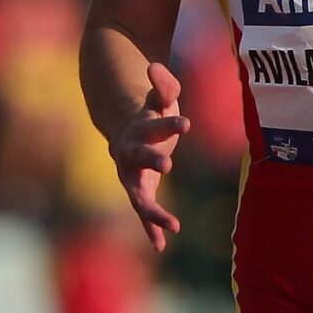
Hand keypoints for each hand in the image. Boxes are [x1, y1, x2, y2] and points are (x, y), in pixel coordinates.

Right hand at [111, 60, 189, 252]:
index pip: (154, 125)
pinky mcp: (139, 190)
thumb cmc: (150, 113)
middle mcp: (130, 154)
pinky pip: (144, 212)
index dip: (169, 123)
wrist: (125, 132)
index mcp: (138, 129)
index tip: (186, 122)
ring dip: (153, 210)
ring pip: (138, 195)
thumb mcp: (160, 98)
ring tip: (174, 225)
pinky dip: (151, 228)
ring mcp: (131, 175)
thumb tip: (154, 66)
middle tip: (169, 164)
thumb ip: (163, 84)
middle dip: (152, 159)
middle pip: (140, 157)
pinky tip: (162, 247)